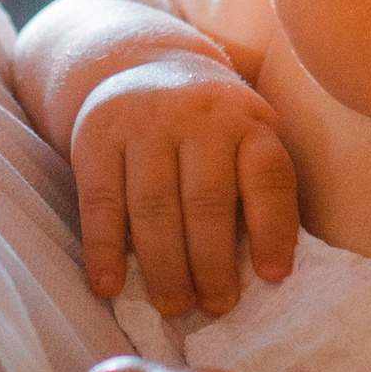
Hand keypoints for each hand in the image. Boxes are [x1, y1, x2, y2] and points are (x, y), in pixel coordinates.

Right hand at [67, 51, 300, 316]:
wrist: (142, 64)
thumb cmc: (208, 127)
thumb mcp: (247, 135)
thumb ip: (257, 187)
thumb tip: (269, 273)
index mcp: (247, 122)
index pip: (267, 177)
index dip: (273, 229)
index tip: (273, 277)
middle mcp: (199, 117)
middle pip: (207, 200)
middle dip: (212, 263)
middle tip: (215, 307)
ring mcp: (144, 123)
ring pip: (154, 205)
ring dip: (164, 265)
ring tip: (174, 306)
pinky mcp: (97, 135)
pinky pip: (101, 200)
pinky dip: (104, 248)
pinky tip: (109, 286)